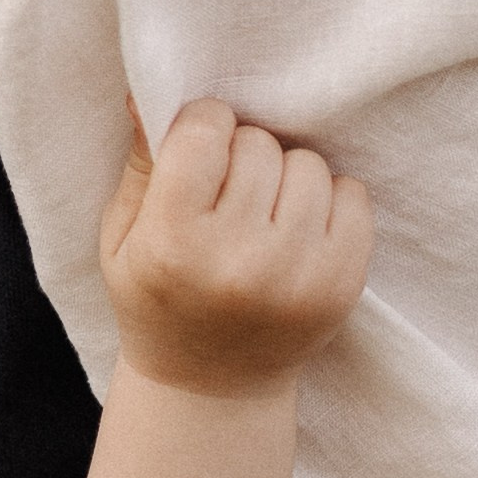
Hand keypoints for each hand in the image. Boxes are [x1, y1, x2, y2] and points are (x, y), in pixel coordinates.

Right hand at [100, 98, 371, 395]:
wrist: (210, 386)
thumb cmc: (158, 297)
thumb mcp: (122, 236)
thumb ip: (142, 163)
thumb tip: (148, 92)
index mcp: (173, 242)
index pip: (206, 131)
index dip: (202, 129)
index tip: (200, 152)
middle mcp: (240, 260)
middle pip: (259, 144)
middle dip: (242, 155)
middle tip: (229, 192)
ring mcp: (298, 275)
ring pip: (308, 165)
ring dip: (286, 177)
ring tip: (265, 211)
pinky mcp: (341, 285)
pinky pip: (354, 195)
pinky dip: (329, 200)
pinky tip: (299, 229)